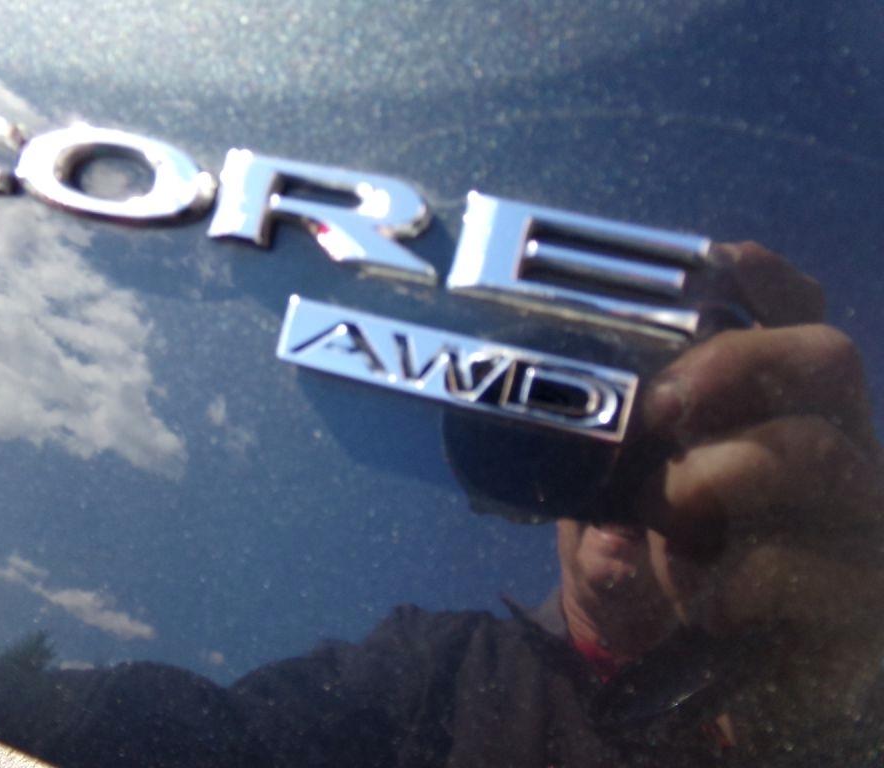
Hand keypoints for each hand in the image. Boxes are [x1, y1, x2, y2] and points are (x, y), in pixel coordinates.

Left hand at [637, 242, 883, 729]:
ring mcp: (860, 524)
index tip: (722, 258)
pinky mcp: (863, 604)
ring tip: (667, 513)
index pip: (795, 321)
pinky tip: (702, 601)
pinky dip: (737, 580)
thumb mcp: (606, 508)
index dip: (766, 281)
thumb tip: (582, 460)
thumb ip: (598, 467)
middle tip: (661, 405)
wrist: (675, 680)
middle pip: (827, 357)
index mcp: (773, 413)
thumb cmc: (642, 572)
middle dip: (736, 364)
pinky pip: (813, 570)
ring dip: (719, 476)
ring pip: (821, 453)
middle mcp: (832, 451)